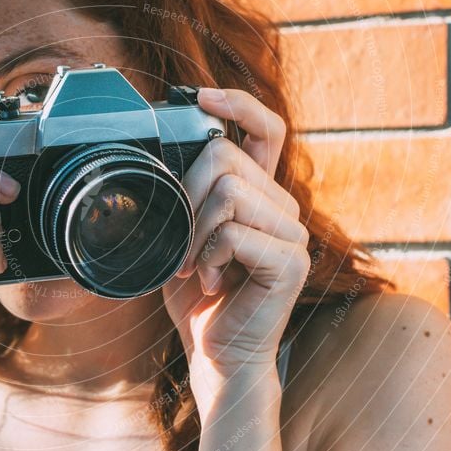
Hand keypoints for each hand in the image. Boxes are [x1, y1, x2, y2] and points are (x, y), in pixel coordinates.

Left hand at [162, 88, 309, 377]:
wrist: (217, 354)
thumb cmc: (198, 296)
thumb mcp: (183, 235)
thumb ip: (184, 197)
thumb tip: (158, 156)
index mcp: (261, 194)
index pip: (265, 128)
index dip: (236, 103)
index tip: (199, 96)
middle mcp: (283, 206)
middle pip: (224, 158)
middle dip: (184, 199)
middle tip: (180, 244)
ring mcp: (292, 232)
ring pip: (228, 191)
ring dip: (194, 232)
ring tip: (195, 266)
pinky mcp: (290, 260)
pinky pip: (234, 230)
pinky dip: (209, 256)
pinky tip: (212, 281)